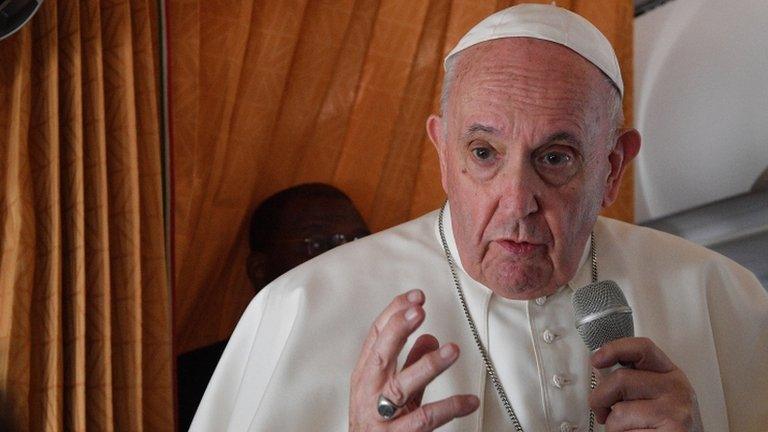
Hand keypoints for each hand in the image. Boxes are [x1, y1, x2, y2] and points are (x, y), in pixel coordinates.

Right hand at [349, 289, 478, 430]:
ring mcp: (381, 415)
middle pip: (380, 355)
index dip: (394, 313)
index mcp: (366, 374)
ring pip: (403, 385)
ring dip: (428, 364)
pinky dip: (448, 408)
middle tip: (419, 311)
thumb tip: (429, 338)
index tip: (416, 297)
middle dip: (398, 330)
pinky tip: (468, 401)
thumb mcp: (392, 389)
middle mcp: (370, 391)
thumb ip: (409, 363)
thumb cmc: (377, 423)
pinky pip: (424, 419)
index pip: (376, 336)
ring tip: (452, 350)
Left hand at [589, 337, 703, 430]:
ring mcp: (675, 411)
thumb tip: (601, 370)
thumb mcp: (655, 395)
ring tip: (629, 428)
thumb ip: (633, 380)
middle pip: (621, 379)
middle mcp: (676, 389)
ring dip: (613, 425)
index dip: (614, 349)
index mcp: (671, 374)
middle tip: (602, 411)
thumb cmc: (666, 425)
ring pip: (619, 411)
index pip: (642, 348)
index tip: (596, 359)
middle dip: (601, 398)